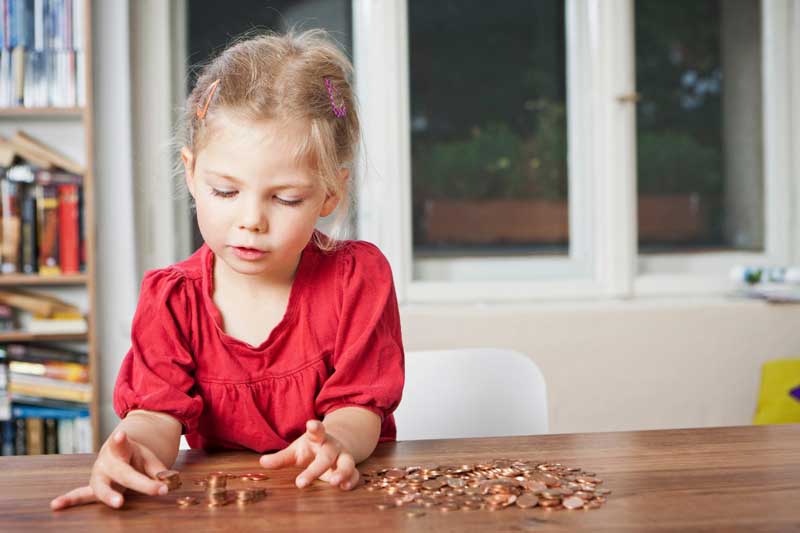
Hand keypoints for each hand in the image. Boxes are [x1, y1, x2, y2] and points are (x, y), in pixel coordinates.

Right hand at [50, 430, 168, 509]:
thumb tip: (167, 481)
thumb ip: (158, 470)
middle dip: (137, 482)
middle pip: (122, 473)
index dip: (120, 441)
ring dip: (109, 495)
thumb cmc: (135, 456)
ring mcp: (99, 474)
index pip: (122, 445)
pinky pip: (81, 494)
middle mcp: (108, 461)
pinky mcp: (94, 486)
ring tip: (119, 502)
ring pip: (101, 486)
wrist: (120, 450)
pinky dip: (69, 500)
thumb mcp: (148, 458)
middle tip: (148, 489)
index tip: (120, 435)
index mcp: (122, 448)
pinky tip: (55, 505)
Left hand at [259, 420, 359, 489]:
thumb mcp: (295, 451)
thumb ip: (281, 458)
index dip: (315, 427)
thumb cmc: (310, 450)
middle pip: (327, 455)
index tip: (311, 425)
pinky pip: (354, 474)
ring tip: (334, 483)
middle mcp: (332, 446)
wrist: (334, 447)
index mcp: (318, 438)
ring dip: (342, 472)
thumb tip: (262, 462)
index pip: (317, 430)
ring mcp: (343, 457)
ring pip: (347, 463)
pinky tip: (345, 487)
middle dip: (316, 468)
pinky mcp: (349, 469)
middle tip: (301, 483)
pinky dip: (351, 480)